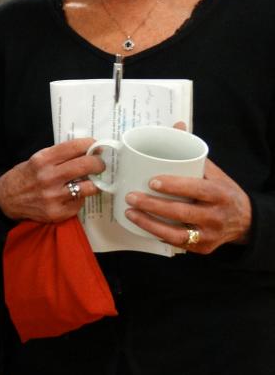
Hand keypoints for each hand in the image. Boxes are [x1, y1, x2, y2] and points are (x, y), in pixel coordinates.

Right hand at [0, 138, 104, 222]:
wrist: (6, 199)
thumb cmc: (25, 176)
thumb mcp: (37, 159)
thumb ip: (59, 156)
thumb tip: (86, 151)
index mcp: (43, 160)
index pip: (74, 147)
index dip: (90, 144)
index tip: (96, 146)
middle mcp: (48, 177)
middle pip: (86, 165)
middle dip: (99, 163)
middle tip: (100, 164)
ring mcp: (53, 197)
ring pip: (89, 187)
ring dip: (94, 183)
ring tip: (90, 181)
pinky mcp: (57, 213)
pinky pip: (80, 203)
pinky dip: (79, 198)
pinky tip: (72, 195)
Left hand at [124, 157, 251, 253]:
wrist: (244, 220)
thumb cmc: (222, 191)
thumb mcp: (213, 172)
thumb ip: (193, 152)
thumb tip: (177, 126)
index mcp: (219, 193)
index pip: (196, 189)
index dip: (174, 186)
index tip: (151, 181)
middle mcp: (216, 216)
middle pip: (182, 212)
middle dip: (152, 205)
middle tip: (131, 196)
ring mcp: (209, 234)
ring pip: (176, 233)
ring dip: (149, 224)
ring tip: (130, 213)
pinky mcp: (203, 248)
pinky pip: (177, 243)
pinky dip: (158, 235)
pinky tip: (142, 226)